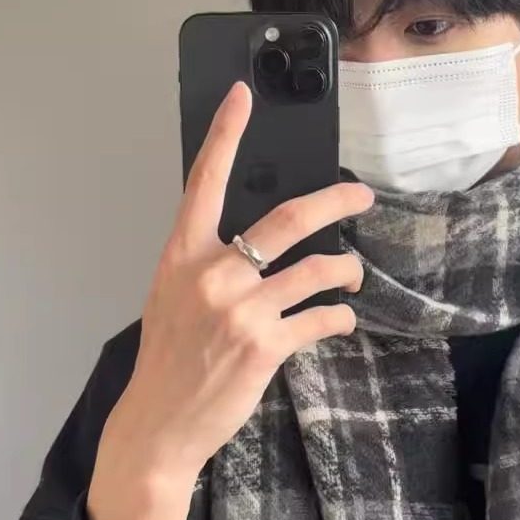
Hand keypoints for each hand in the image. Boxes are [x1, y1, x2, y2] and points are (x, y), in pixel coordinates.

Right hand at [87, 82, 372, 519]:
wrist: (158, 424)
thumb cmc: (167, 362)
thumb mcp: (173, 299)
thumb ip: (207, 266)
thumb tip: (254, 248)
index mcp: (183, 255)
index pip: (204, 181)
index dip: (225, 134)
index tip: (242, 95)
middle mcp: (213, 273)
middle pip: (288, 218)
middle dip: (336, 200)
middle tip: (361, 195)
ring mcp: (241, 309)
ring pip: (318, 270)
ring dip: (347, 273)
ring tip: (353, 278)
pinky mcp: (266, 345)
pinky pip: (321, 318)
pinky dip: (340, 318)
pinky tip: (341, 320)